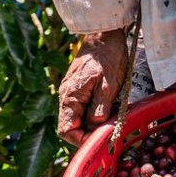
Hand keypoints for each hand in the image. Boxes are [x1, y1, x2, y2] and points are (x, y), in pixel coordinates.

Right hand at [57, 28, 133, 146]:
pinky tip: (106, 110)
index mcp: (71, 96)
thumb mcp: (109, 83)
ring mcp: (71, 92)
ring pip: (76, 118)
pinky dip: (91, 114)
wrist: (105, 35)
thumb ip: (100, 106)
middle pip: (70, 126)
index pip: (66, 129)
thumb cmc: (108, 57)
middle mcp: (67, 96)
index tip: (98, 142)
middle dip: (87, 134)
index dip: (80, 140)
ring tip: (109, 121)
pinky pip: (80, 108)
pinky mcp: (78, 88)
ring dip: (90, 124)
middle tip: (107, 133)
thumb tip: (95, 126)